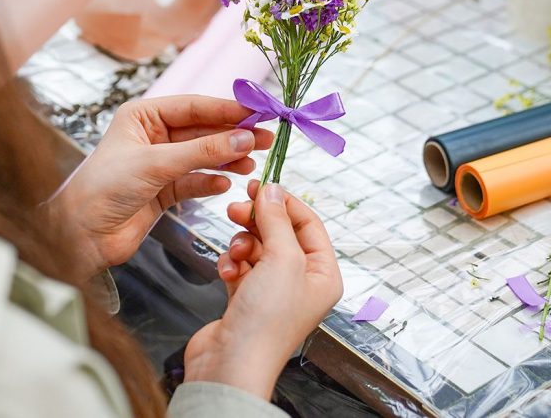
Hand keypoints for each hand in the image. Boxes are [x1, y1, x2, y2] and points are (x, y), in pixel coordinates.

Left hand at [54, 96, 272, 279]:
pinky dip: (212, 182)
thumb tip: (244, 138)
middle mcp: (154, 136)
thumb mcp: (156, 163)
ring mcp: (161, 163)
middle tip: (265, 138)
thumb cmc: (103, 188)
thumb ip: (202, 151)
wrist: (79, 237)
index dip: (227, 109)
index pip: (194, 106)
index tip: (257, 112)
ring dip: (227, 159)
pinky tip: (226, 185)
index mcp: (144, 116)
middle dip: (233, 135)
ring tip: (252, 163)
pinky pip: (196, 181)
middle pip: (203, 131)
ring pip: (203, 156)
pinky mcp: (165, 190)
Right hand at [184, 180, 342, 400]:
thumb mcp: (282, 259)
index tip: (263, 186)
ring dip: (242, 243)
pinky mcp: (247, 298)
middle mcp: (301, 283)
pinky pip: (240, 265)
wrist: (230, 365)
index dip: (285, 203)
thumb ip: (278, 220)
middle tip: (239, 208)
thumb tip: (273, 192)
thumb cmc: (266, 324)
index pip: (309, 224)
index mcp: (323, 275)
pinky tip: (228, 272)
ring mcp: (273, 291)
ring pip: (257, 247)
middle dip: (258, 221)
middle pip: (280, 233)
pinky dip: (231, 263)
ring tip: (235, 251)